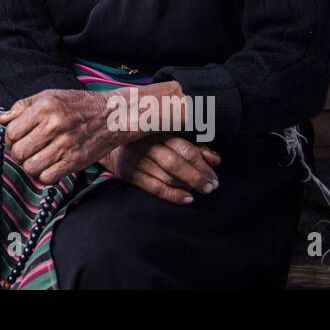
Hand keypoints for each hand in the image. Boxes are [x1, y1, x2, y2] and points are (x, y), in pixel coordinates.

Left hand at [0, 89, 118, 185]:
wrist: (112, 115)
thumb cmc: (77, 104)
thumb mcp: (49, 96)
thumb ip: (22, 106)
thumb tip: (1, 120)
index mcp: (44, 107)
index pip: (11, 132)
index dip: (10, 139)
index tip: (18, 139)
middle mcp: (54, 125)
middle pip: (18, 152)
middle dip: (18, 154)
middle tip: (26, 151)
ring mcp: (66, 145)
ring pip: (31, 168)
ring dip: (30, 166)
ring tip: (37, 159)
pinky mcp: (76, 161)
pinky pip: (48, 178)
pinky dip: (44, 175)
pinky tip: (49, 166)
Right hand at [100, 134, 220, 204]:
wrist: (113, 141)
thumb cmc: (152, 139)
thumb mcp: (172, 136)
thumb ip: (195, 146)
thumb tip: (215, 159)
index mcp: (159, 130)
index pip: (184, 148)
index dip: (202, 163)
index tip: (214, 176)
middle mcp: (145, 144)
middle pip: (174, 163)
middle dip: (196, 177)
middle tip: (211, 187)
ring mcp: (136, 159)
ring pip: (165, 176)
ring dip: (187, 186)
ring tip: (201, 191)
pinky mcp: (129, 173)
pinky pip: (154, 188)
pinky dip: (173, 195)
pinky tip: (188, 199)